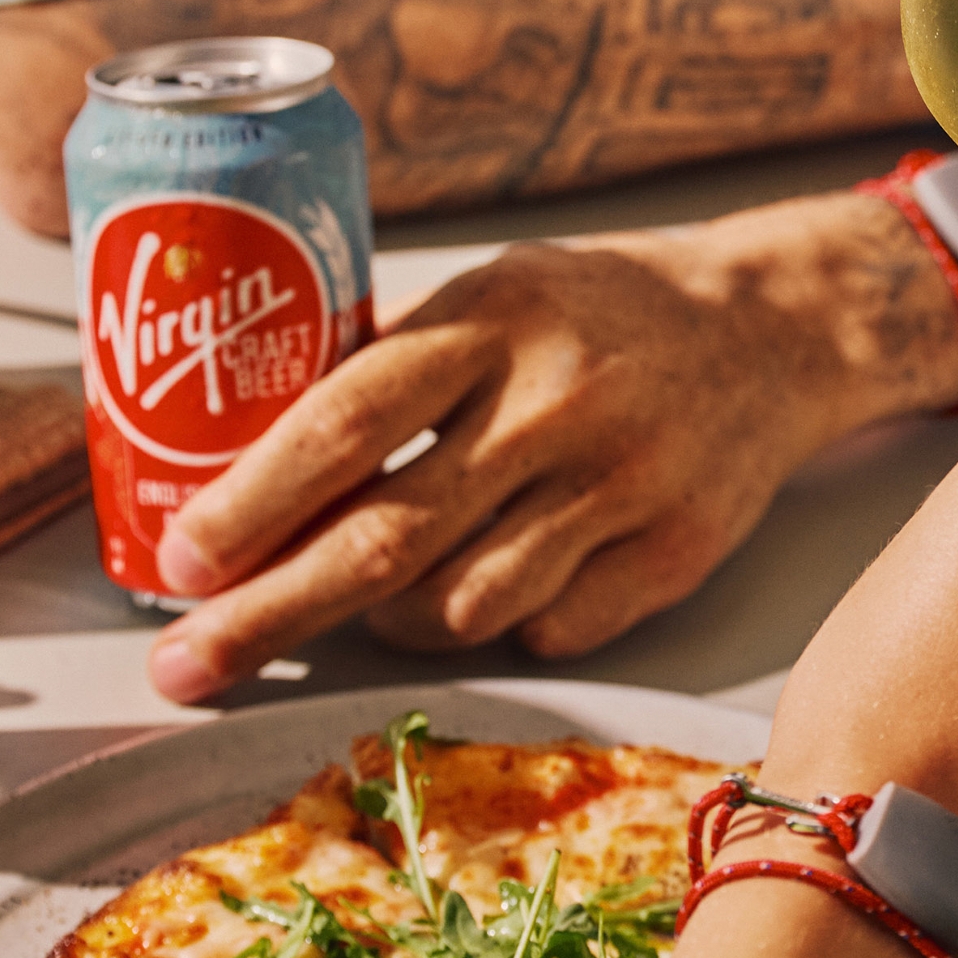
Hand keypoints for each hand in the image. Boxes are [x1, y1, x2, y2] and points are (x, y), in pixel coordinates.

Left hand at [142, 199, 957, 701]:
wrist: (776, 328)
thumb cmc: (602, 311)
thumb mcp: (497, 291)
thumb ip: (395, 362)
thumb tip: (237, 448)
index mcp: (497, 319)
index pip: (349, 419)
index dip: (255, 500)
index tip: (180, 560)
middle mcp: (559, 405)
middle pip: (386, 539)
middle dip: (267, 614)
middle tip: (184, 666)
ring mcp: (624, 485)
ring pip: (457, 607)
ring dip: (382, 621)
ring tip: (359, 602)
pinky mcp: (674, 553)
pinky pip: (543, 630)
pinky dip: (493, 623)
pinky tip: (489, 582)